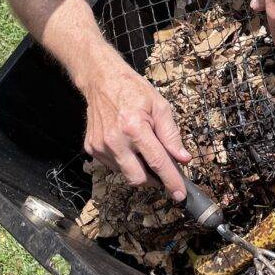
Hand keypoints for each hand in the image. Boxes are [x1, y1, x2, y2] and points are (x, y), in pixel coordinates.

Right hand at [80, 58, 190, 200]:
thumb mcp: (160, 106)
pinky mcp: (91, 148)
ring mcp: (100, 146)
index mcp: (134, 128)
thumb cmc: (133, 91)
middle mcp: (115, 140)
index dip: (171, 181)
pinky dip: (124, 161)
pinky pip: (113, 166)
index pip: (157, 162)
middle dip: (154, 179)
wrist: (101, 80)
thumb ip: (171, 135)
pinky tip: (126, 144)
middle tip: (162, 169)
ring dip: (138, 167)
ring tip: (140, 146)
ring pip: (125, 174)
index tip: (180, 194)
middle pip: (138, 178)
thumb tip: (183, 158)